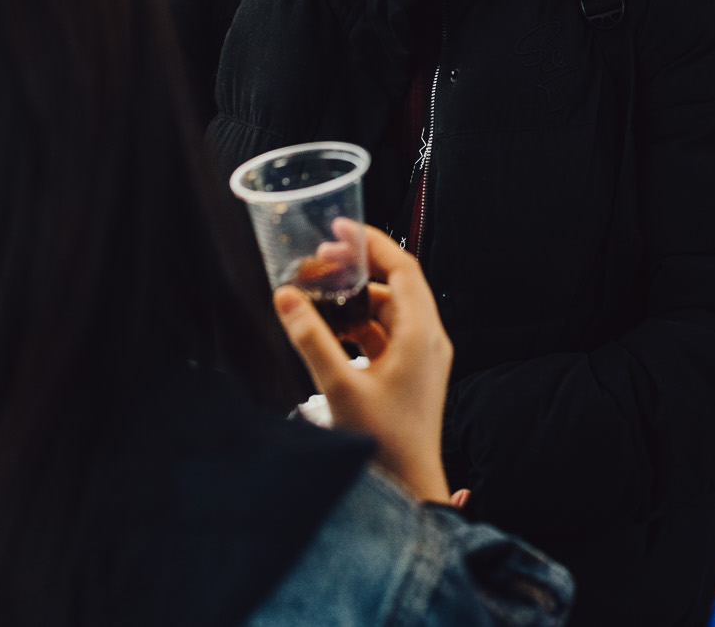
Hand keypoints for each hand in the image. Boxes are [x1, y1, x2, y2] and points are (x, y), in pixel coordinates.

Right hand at [274, 225, 453, 503]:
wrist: (409, 486)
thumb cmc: (384, 442)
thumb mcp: (340, 386)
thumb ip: (311, 338)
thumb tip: (286, 297)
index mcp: (421, 333)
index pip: (402, 265)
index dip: (371, 241)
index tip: (339, 228)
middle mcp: (428, 338)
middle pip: (396, 283)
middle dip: (358, 267)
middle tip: (321, 260)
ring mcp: (423, 356)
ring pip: (390, 309)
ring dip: (357, 298)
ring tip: (320, 295)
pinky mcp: (413, 372)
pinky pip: (387, 333)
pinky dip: (361, 324)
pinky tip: (331, 331)